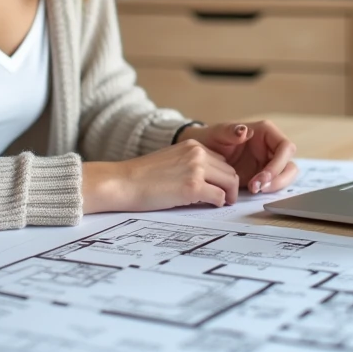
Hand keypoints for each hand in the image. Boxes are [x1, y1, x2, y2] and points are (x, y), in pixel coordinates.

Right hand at [82, 141, 239, 213]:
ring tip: (221, 203)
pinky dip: (218, 204)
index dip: (223, 175)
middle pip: (229, 171)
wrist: (123, 182)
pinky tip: (210, 206)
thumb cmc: (141, 176)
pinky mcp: (193, 188)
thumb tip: (207, 181)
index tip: (221, 186)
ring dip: (228, 195)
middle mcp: (197, 153)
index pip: (221, 159)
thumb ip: (190, 164)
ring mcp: (196, 170)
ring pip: (230, 183)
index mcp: (192, 145)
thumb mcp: (171, 160)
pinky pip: (219, 197)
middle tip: (226, 198)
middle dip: (230, 186)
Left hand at [184, 120, 297, 194]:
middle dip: (278, 179)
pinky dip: (268, 191)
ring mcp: (269, 163)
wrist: (203, 155)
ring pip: (286, 176)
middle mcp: (272, 147)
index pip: (285, 147)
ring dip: (275, 186)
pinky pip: (275, 184)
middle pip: (290, 165)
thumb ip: (231, 131)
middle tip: (258, 188)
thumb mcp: (218, 133)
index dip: (278, 163)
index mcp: (266, 132)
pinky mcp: (264, 176)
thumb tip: (245, 131)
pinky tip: (252, 192)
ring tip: (254, 190)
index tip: (262, 176)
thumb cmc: (212, 139)